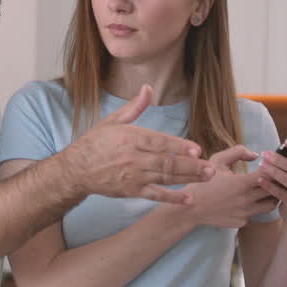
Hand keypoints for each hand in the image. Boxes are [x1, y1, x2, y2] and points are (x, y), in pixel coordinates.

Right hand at [60, 84, 212, 204]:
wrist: (76, 170)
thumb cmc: (94, 143)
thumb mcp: (112, 121)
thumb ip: (134, 107)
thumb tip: (148, 88)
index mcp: (130, 137)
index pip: (158, 142)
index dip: (178, 146)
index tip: (197, 149)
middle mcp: (133, 158)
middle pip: (166, 162)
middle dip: (191, 166)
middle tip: (211, 168)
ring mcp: (133, 176)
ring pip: (165, 178)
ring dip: (188, 178)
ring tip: (207, 178)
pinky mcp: (131, 191)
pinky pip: (156, 195)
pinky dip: (172, 197)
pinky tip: (189, 198)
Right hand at [171, 145, 277, 227]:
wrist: (191, 208)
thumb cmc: (203, 182)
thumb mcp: (217, 161)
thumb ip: (238, 152)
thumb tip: (256, 155)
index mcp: (242, 183)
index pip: (270, 175)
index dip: (274, 169)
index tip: (274, 165)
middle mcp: (247, 200)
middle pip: (275, 190)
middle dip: (277, 182)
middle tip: (277, 176)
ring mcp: (245, 213)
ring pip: (270, 205)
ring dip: (272, 196)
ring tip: (268, 189)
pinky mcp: (242, 222)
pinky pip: (255, 214)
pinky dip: (256, 207)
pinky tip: (250, 201)